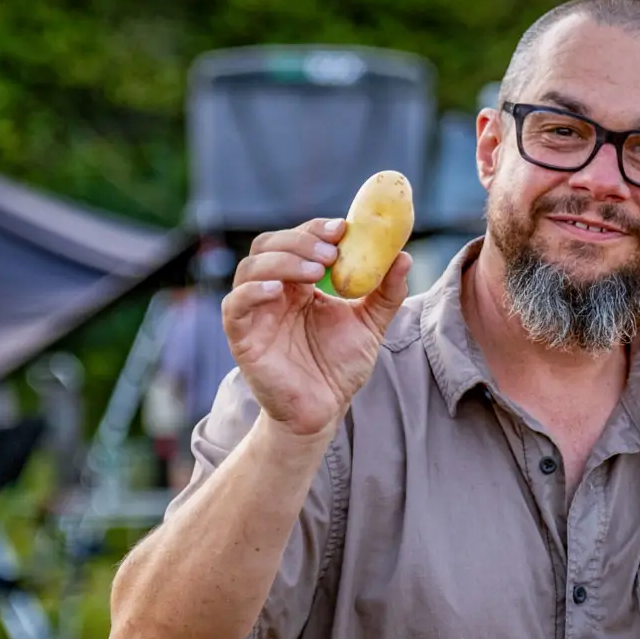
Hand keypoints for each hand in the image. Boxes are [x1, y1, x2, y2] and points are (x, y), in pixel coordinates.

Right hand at [222, 218, 412, 438]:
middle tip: (330, 251)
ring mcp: (255, 312)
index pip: (298, 239)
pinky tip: (278, 291)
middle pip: (270, 245)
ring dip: (282, 261)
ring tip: (316, 271)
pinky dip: (252, 292)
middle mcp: (274, 291)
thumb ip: (385, 292)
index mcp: (299, 282)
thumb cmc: (339, 367)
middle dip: (299, 240)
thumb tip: (404, 256)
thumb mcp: (370, 325)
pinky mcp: (242, 336)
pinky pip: (235, 305)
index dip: (316, 228)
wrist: (323, 410)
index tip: (343, 229)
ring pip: (250, 268)